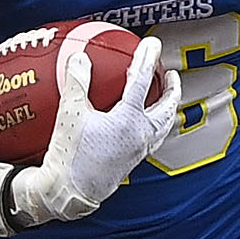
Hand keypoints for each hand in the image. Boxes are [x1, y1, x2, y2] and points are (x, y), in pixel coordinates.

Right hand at [8, 34, 182, 225]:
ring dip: (166, 109)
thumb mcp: (69, 114)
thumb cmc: (69, 156)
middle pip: (166, 108)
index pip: (142, 82)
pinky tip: (141, 124)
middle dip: (172, 89)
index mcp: (128, 120)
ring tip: (164, 99)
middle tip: (171, 75)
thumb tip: (80, 57)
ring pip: (163, 126)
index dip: (147, 60)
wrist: (68, 193)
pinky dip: (154, 125)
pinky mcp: (131, 162)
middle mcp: (140, 136)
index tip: (152, 45)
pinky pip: (152, 138)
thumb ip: (77, 82)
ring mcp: (138, 151)